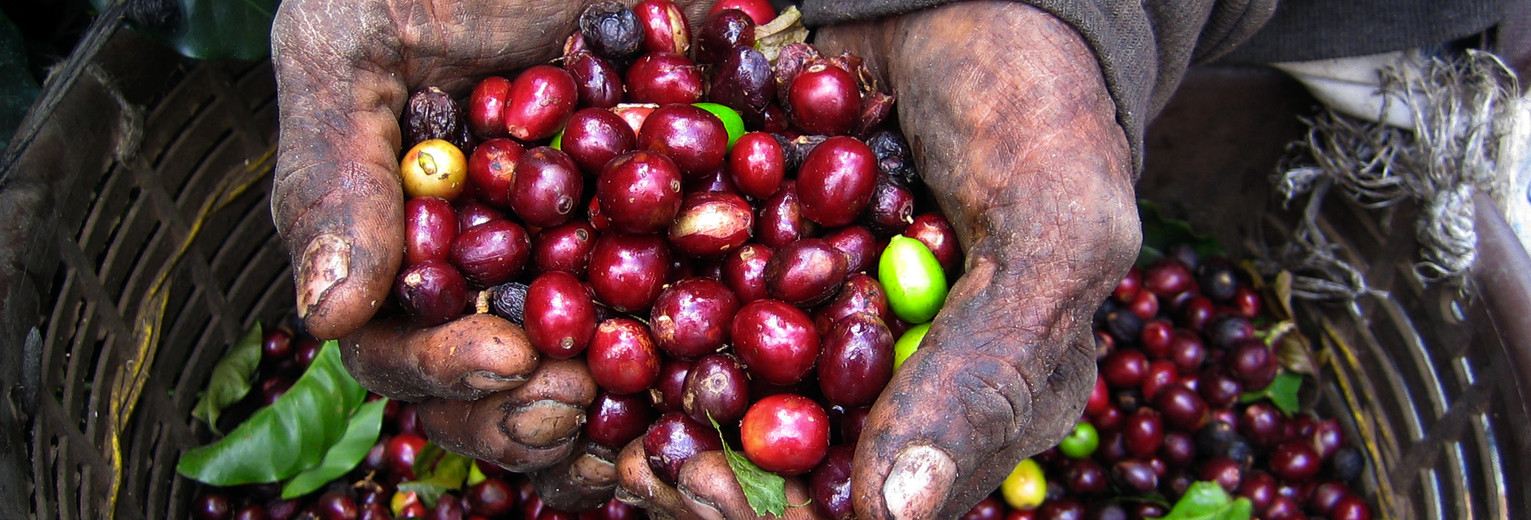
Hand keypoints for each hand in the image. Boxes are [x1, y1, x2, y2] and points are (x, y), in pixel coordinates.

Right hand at [267, 0, 710, 506]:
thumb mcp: (352, 47)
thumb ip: (335, 175)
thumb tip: (326, 315)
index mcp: (400, 241)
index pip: (398, 345)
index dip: (443, 373)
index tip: (504, 361)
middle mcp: (486, 264)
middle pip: (494, 384)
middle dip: (527, 414)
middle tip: (576, 403)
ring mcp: (574, 251)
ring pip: (584, 370)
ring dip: (613, 414)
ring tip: (646, 420)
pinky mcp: (660, 224)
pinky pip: (679, 301)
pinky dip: (698, 344)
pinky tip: (715, 373)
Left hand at [616, 2, 1139, 517]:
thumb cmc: (1036, 106)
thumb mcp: (1047, 237)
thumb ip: (983, 374)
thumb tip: (894, 516)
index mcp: (976, 396)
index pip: (875, 494)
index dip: (785, 507)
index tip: (702, 490)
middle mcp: (891, 366)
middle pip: (784, 450)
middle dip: (704, 456)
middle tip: (634, 453)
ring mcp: (820, 301)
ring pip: (723, 377)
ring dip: (651, 386)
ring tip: (580, 392)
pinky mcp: (762, 237)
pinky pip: (690, 281)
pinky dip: (640, 287)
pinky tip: (582, 290)